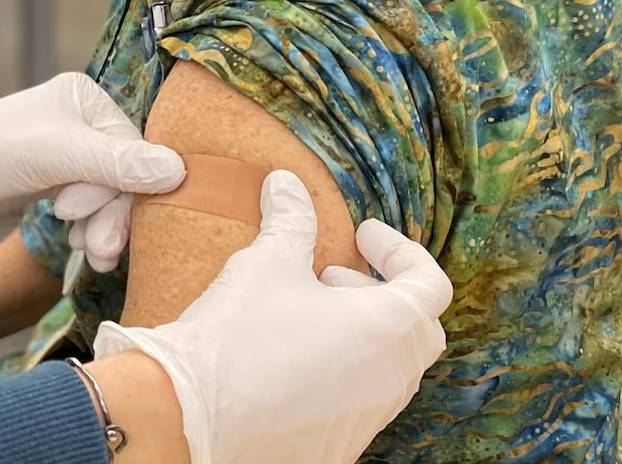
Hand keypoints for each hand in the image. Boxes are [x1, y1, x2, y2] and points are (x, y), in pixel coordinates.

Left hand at [0, 73, 184, 269]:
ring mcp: (69, 150)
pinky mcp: (57, 177)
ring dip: (104, 227)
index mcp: (85, 98)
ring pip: (110, 194)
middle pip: (124, 175)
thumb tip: (180, 171)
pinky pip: (93, 204)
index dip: (122, 192)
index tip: (94, 223)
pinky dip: (91, 227)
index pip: (133, 150)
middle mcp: (81, 120)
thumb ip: (118, 165)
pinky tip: (82, 246)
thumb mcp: (56, 157)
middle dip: (112, 215)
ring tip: (92, 254)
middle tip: (99, 252)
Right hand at [92, 170, 452, 463]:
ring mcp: (368, 419)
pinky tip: (291, 359)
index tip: (363, 236)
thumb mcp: (267, 263)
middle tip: (333, 274)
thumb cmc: (237, 337)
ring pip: (390, 369)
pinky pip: (360, 403)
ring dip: (363, 333)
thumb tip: (287, 184)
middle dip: (382, 293)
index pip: (431, 283)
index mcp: (389, 329)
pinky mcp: (340, 446)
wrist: (191, 416)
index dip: (400, 250)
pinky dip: (342, 372)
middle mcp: (391, 379)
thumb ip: (291, 220)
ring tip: (306, 314)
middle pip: (419, 328)